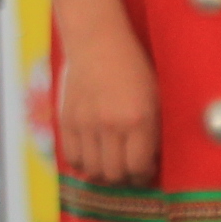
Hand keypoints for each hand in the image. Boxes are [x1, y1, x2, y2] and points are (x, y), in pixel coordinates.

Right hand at [58, 16, 159, 186]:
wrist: (97, 42)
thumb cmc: (132, 68)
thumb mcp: (154, 98)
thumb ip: (153, 131)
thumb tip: (149, 161)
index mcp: (138, 120)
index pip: (138, 167)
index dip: (143, 176)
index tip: (145, 170)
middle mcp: (110, 125)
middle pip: (114, 174)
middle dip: (124, 179)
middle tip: (128, 170)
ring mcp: (85, 123)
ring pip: (92, 170)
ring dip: (102, 174)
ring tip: (109, 165)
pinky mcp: (66, 120)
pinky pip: (71, 157)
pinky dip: (82, 164)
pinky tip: (91, 157)